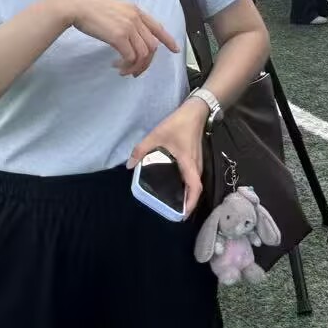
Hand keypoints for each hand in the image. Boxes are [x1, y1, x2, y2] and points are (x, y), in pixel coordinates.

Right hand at [63, 0, 179, 76]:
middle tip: (136, 72)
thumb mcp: (115, 8)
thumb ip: (126, 19)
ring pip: (143, 54)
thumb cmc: (90, 7)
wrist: (77, 5)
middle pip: (152, 46)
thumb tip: (129, 35)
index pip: (158, 27)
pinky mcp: (118, 36)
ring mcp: (128, 27)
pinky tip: (117, 66)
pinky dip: (126, 65)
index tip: (175, 49)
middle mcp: (135, 18)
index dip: (168, 40)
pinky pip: (131, 57)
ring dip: (135, 67)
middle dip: (146, 63)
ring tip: (123, 71)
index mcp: (136, 11)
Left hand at [127, 97, 209, 216]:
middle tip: (173, 213)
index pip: (195, 188)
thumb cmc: (178, 124)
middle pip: (196, 190)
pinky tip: (175, 187)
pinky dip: (187, 187)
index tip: (182, 216)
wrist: (195, 111)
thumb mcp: (156, 135)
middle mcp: (196, 167)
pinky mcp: (196, 160)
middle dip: (187, 204)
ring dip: (187, 196)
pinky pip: (193, 178)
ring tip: (173, 204)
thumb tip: (129, 166)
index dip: (190, 204)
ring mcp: (198, 164)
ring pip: (195, 185)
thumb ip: (141, 150)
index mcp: (189, 164)